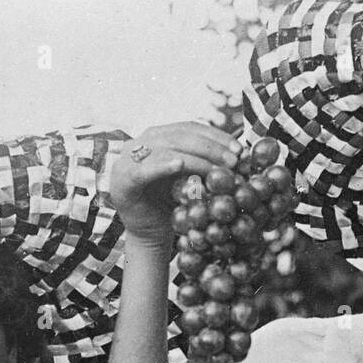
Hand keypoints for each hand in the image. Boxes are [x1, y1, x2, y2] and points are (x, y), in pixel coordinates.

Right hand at [110, 122, 240, 244]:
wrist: (150, 234)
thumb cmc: (173, 205)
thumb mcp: (192, 178)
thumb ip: (206, 162)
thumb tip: (239, 152)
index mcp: (159, 136)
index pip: (190, 129)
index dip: (215, 136)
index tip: (238, 149)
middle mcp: (142, 141)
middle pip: (180, 136)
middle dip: (211, 148)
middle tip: (233, 161)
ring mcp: (128, 158)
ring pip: (167, 150)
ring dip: (196, 159)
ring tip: (216, 171)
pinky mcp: (123, 179)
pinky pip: (144, 170)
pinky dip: (162, 166)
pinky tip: (179, 165)